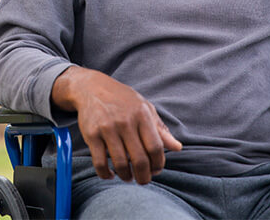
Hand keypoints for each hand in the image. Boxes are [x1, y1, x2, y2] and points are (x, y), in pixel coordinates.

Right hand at [52, 67, 181, 183]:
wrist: (92, 87)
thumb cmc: (122, 99)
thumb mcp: (145, 108)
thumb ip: (160, 129)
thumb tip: (178, 147)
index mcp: (142, 115)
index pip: (155, 147)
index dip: (158, 164)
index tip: (156, 170)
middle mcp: (125, 122)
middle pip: (139, 160)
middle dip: (144, 177)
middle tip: (143, 180)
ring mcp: (107, 128)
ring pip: (120, 163)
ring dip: (126, 176)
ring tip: (128, 177)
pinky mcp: (91, 134)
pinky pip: (100, 162)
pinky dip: (105, 174)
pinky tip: (110, 174)